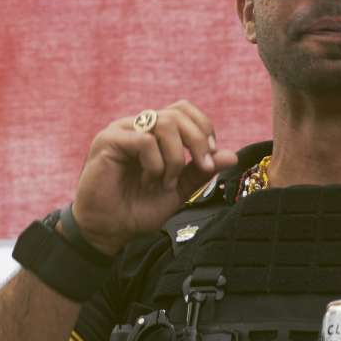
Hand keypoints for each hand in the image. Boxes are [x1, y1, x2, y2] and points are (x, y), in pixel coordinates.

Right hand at [71, 101, 238, 254]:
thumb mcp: (179, 189)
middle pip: (178, 113)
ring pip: (164, 123)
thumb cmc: (138, 209)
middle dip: (198, 141)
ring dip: (175, 157)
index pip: (184, 110)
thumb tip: (233, 155)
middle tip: (202, 167)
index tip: (209, 159)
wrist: (109, 230)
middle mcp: (138, 125)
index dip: (203, 129)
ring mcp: (122, 130)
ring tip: (167, 182)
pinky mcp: (107, 141)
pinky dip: (155, 163)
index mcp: (154, 132)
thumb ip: (201, 170)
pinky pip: (144, 140)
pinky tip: (149, 181)